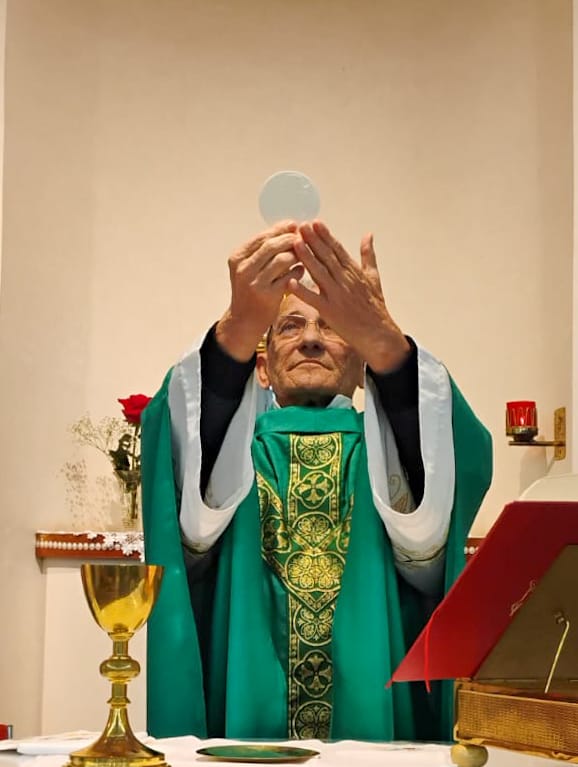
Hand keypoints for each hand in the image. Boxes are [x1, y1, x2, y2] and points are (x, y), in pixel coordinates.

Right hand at [216, 221, 303, 360]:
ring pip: (281, 259)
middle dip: (290, 239)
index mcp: (238, 257)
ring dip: (296, 255)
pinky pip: (289, 277)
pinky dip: (298, 271)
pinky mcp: (267, 295)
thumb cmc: (251, 289)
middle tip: (303, 238)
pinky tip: (301, 271)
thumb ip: (264, 249)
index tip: (294, 226)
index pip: (262, 237)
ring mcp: (255, 282)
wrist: (244, 320)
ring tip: (303, 256)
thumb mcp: (249, 267)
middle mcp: (243, 268)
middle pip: (271, 245)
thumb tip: (289, 227)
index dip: (280, 229)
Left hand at [290, 221, 409, 372]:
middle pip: (327, 257)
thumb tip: (368, 235)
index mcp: (354, 272)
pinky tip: (290, 281)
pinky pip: (313, 299)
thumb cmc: (375, 307)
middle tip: (301, 226)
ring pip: (319, 273)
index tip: (315, 222)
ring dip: (307, 257)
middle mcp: (345, 281)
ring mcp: (337, 296)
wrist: (378, 334)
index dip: (325, 235)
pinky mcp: (330, 311)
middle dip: (314, 240)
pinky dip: (302, 291)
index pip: (338, 250)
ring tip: (295, 243)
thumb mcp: (374, 277)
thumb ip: (368, 255)